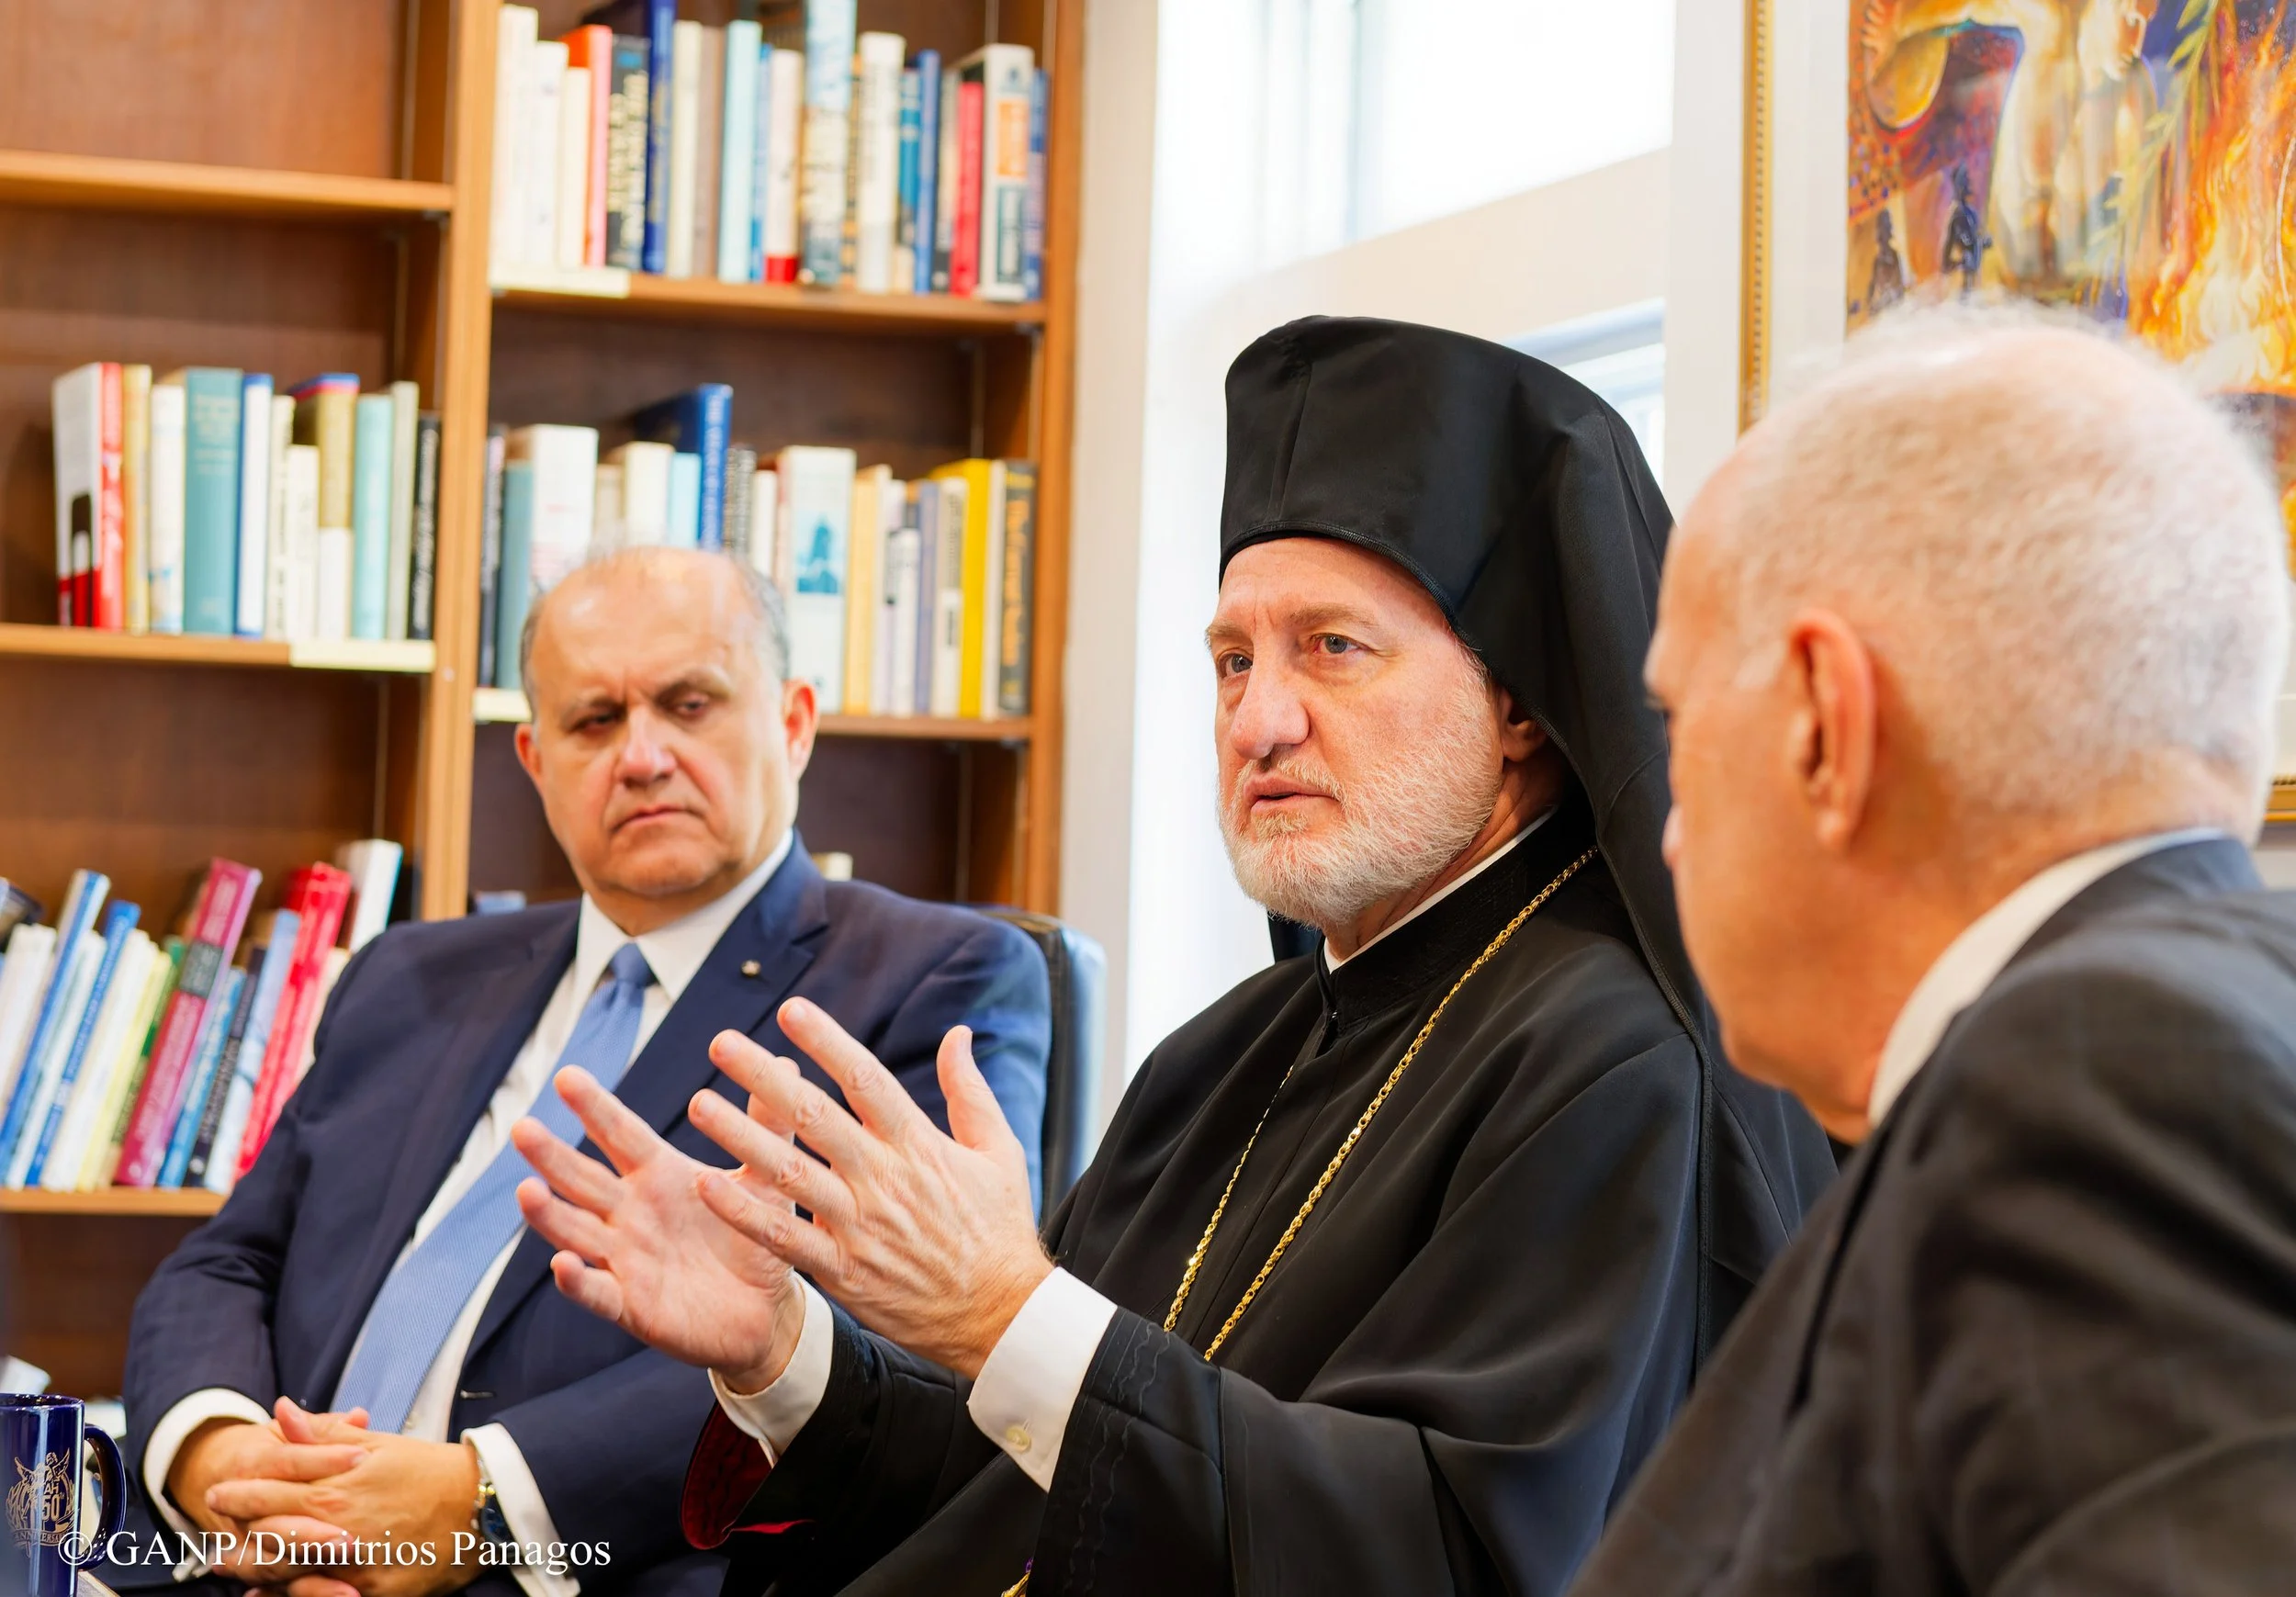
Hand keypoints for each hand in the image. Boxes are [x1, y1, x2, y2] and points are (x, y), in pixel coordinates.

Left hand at [203, 1402, 477, 1596]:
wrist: (480, 1506)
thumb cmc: (428, 1470)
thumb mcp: (377, 1446)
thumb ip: (323, 1435)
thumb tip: (282, 1410)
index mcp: (333, 1491)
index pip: (266, 1495)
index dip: (236, 1495)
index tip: (218, 1493)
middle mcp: (334, 1532)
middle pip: (265, 1541)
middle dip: (235, 1539)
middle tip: (213, 1543)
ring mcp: (350, 1567)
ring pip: (284, 1575)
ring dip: (252, 1572)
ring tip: (230, 1567)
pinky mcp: (370, 1593)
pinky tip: (268, 1596)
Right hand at [513, 1069, 808, 1391]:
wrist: (768, 1313)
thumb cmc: (758, 1237)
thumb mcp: (768, 1179)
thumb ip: (770, 1126)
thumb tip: (788, 1064)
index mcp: (660, 1176)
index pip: (621, 1135)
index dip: (595, 1108)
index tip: (568, 1075)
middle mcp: (632, 1213)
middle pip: (584, 1179)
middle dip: (552, 1156)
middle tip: (522, 1128)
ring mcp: (626, 1259)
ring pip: (578, 1232)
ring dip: (551, 1215)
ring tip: (526, 1192)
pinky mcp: (632, 1305)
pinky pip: (599, 1292)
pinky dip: (580, 1281)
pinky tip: (562, 1266)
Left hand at [690, 1000, 1050, 1378]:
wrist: (1000, 1315)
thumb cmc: (998, 1228)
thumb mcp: (999, 1150)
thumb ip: (969, 1090)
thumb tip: (958, 1033)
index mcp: (919, 1146)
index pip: (866, 1080)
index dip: (826, 1042)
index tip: (791, 1010)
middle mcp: (884, 1180)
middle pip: (815, 1118)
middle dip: (765, 1077)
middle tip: (723, 1044)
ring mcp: (860, 1227)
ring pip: (790, 1174)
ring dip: (741, 1138)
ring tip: (700, 1104)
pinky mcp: (844, 1271)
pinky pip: (785, 1239)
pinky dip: (745, 1214)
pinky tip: (707, 1186)